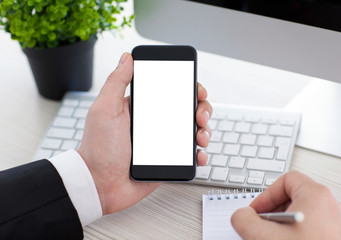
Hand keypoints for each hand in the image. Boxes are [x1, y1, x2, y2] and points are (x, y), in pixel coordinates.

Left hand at [77, 53, 211, 214]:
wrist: (100, 185)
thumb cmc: (98, 149)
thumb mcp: (105, 110)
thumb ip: (116, 82)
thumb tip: (127, 58)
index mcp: (142, 108)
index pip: (170, 91)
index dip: (188, 89)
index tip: (197, 91)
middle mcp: (155, 123)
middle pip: (187, 110)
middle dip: (201, 110)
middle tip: (200, 117)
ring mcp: (163, 142)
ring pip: (192, 131)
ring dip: (204, 131)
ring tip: (200, 137)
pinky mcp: (168, 160)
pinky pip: (189, 155)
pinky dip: (199, 154)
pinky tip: (198, 155)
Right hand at [231, 170, 340, 239]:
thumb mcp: (261, 237)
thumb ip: (243, 219)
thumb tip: (241, 216)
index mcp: (317, 196)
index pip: (286, 180)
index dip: (266, 195)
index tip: (256, 211)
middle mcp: (331, 207)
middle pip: (293, 196)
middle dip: (272, 212)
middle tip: (262, 227)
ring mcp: (336, 224)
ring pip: (301, 213)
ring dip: (282, 225)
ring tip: (273, 239)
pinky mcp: (335, 239)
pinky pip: (310, 227)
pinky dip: (294, 234)